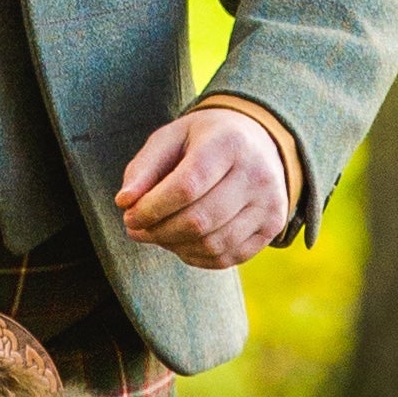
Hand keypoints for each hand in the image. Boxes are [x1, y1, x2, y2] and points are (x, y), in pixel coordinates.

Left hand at [114, 108, 291, 268]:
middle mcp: (257, 174)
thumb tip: (125, 202)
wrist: (258, 142)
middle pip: (199, 221)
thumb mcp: (171, 138)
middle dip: (158, 232)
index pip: (186, 187)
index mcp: (229, 143)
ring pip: (212, 245)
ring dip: (173, 247)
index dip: (152, 208)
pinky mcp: (272, 227)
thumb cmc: (204, 141)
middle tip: (136, 229)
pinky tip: (180, 243)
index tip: (129, 215)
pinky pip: (227, 258)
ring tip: (156, 235)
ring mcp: (270, 204)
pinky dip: (195, 257)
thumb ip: (144, 167)